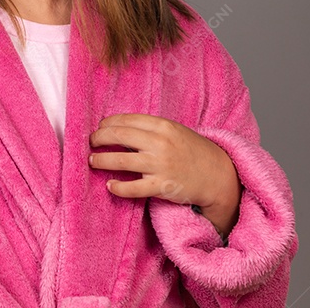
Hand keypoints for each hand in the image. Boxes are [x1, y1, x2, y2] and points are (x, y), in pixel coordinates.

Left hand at [89, 113, 241, 237]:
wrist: (217, 175)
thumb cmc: (192, 150)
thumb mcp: (173, 131)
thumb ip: (149, 129)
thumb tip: (118, 128)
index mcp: (162, 126)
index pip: (125, 120)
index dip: (107, 124)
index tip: (100, 128)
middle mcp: (160, 143)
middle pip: (118, 136)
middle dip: (99, 138)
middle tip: (91, 143)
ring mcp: (160, 165)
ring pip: (120, 161)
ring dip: (101, 160)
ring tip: (93, 161)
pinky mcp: (161, 187)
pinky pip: (132, 188)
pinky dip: (117, 187)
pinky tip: (110, 185)